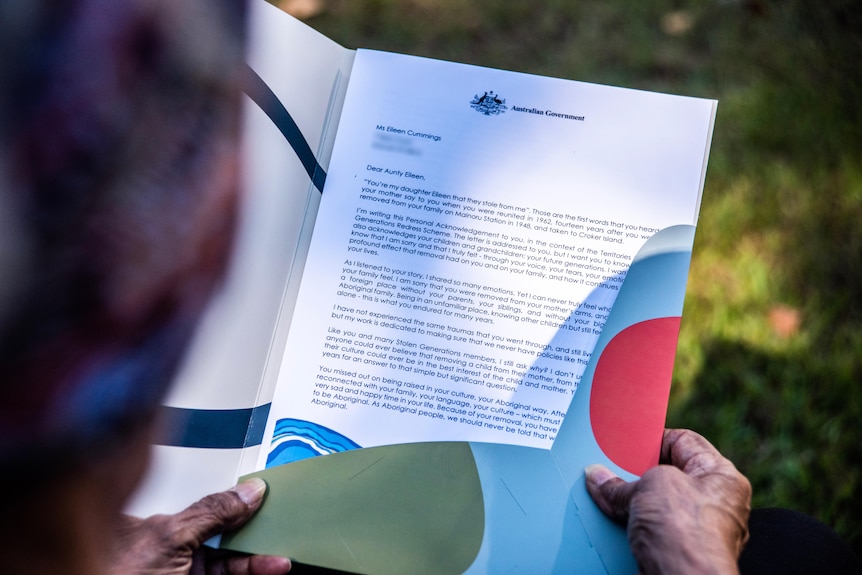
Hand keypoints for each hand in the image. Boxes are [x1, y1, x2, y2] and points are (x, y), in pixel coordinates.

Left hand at [111, 479, 290, 574]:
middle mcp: (172, 551)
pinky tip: (270, 568)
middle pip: (222, 534)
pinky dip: (253, 572)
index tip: (263, 496)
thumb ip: (210, 512)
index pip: (206, 506)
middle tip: (280, 526)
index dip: (235, 500)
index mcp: (158, 528)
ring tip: (280, 559)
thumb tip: (247, 491)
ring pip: (229, 562)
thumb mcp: (170, 539)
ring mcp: (184, 573)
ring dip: (257, 559)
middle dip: (252, 530)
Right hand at [585, 428, 750, 574]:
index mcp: (721, 477)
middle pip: (667, 477)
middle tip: (612, 469)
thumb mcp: (650, 487)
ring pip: (656, 507)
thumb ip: (622, 482)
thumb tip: (599, 478)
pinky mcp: (679, 553)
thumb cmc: (686, 533)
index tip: (626, 443)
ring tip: (607, 496)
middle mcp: (715, 503)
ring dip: (631, 504)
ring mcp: (697, 531)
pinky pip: (650, 532)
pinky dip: (631, 527)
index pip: (684, 442)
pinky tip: (612, 522)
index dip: (652, 439)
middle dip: (637, 475)